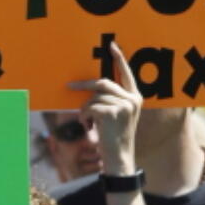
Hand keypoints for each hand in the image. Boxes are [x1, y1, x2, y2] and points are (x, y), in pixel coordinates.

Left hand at [68, 42, 140, 174]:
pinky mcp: (112, 113)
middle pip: (103, 83)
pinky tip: (88, 127)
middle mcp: (132, 100)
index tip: (112, 46)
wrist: (119, 158)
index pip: (127, 74)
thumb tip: (93, 88)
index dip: (119, 59)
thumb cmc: (115, 138)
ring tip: (87, 122)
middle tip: (69, 86)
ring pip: (94, 97)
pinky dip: (84, 117)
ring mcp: (124, 106)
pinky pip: (90, 107)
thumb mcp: (119, 116)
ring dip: (85, 109)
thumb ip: (113, 100)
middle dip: (84, 85)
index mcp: (136, 98)